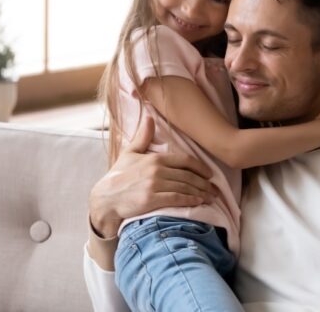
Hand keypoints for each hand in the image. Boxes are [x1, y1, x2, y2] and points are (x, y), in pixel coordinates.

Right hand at [88, 117, 214, 237]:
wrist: (105, 198)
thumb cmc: (118, 175)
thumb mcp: (130, 153)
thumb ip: (143, 136)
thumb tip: (149, 117)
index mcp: (155, 158)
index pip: (185, 160)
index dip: (200, 167)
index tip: (210, 174)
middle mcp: (157, 170)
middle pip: (188, 176)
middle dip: (204, 183)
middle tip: (214, 189)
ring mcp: (154, 185)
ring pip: (185, 187)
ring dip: (201, 193)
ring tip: (210, 197)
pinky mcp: (151, 200)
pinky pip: (177, 199)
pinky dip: (190, 200)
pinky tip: (198, 202)